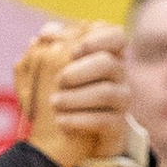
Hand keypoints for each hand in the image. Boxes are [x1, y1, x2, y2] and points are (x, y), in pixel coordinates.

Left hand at [17, 22, 143, 166]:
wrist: (74, 132)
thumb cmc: (65, 90)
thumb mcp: (54, 67)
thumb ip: (50, 46)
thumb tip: (44, 34)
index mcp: (108, 53)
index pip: (116, 36)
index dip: (96, 39)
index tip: (73, 52)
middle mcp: (120, 74)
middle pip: (108, 64)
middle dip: (79, 71)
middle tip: (59, 80)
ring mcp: (121, 99)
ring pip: (106, 93)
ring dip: (76, 97)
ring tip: (54, 102)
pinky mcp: (117, 124)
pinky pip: (103, 120)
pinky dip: (78, 120)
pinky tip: (59, 120)